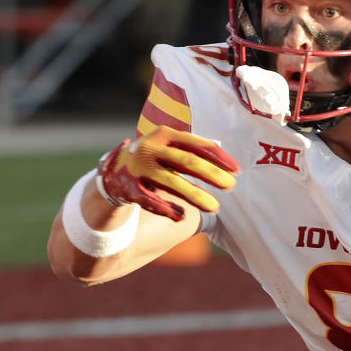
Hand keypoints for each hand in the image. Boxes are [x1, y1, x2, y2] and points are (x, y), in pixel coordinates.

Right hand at [98, 126, 238, 220]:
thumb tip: (227, 166)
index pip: (198, 144)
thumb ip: (193, 154)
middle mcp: (152, 147)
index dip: (219, 157)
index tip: (237, 170)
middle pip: (188, 161)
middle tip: (231, 186)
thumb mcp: (170, 149)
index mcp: (165, 134)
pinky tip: (182, 216)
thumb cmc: (154, 159)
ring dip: (195, 195)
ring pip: (171, 181)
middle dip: (212, 174)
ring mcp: (140, 166)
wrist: (112, 170)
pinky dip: (166, 208)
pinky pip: (150, 200)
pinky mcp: (129, 186)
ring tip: (215, 207)